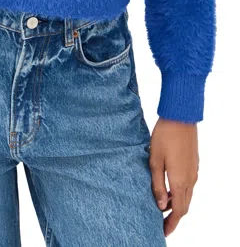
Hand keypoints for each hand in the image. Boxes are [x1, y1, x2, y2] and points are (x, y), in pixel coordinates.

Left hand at [149, 117, 198, 237]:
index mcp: (180, 181)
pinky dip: (179, 192)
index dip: (171, 224)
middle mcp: (190, 179)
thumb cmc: (165, 137)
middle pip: (184, 206)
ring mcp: (193, 171)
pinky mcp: (193, 164)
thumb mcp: (155, 161)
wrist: (180, 117)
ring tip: (162, 205)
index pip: (179, 211)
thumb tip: (161, 205)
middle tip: (162, 223)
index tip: (163, 232)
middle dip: (174, 217)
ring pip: (187, 195)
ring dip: (176, 203)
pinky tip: (168, 188)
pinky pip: (188, 185)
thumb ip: (158, 185)